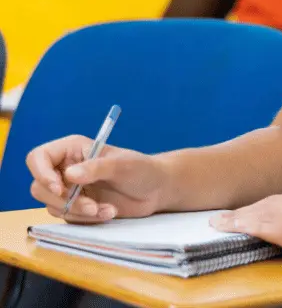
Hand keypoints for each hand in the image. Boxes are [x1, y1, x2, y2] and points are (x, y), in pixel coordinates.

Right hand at [27, 135, 167, 222]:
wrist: (156, 190)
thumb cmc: (142, 169)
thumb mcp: (123, 165)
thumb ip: (97, 167)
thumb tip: (69, 175)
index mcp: (72, 150)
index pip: (37, 158)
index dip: (41, 173)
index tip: (61, 188)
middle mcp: (65, 169)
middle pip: (39, 187)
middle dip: (65, 200)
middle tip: (91, 205)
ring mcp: (69, 190)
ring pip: (52, 206)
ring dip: (79, 212)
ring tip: (107, 209)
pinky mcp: (75, 207)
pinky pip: (67, 218)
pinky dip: (86, 219)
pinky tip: (109, 212)